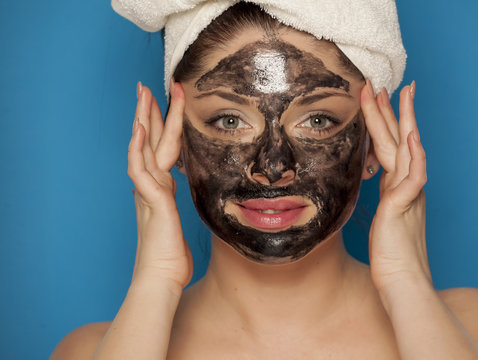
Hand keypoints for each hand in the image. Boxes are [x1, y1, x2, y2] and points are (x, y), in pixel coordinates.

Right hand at [128, 81, 192, 289]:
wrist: (162, 276)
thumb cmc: (171, 252)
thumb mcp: (176, 217)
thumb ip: (172, 198)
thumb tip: (175, 186)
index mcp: (161, 186)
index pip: (161, 146)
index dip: (162, 123)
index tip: (168, 100)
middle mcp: (152, 184)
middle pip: (149, 140)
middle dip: (148, 111)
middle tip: (145, 85)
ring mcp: (149, 191)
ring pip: (144, 147)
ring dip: (143, 120)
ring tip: (143, 94)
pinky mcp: (152, 201)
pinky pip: (141, 169)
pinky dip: (138, 148)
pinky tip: (138, 129)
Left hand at [360, 80, 429, 292]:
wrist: (401, 280)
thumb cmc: (390, 254)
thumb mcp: (384, 218)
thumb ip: (384, 199)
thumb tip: (375, 187)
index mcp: (398, 186)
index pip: (389, 147)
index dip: (383, 123)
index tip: (376, 99)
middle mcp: (405, 185)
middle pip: (399, 140)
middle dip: (392, 110)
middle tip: (386, 83)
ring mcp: (408, 194)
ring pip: (406, 149)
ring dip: (402, 120)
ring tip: (399, 93)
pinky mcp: (405, 206)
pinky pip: (413, 176)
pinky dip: (415, 155)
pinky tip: (413, 136)